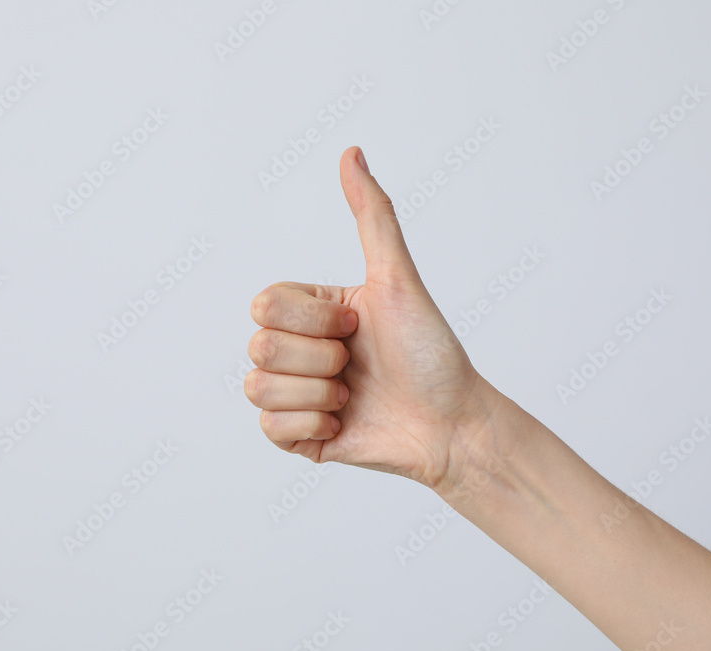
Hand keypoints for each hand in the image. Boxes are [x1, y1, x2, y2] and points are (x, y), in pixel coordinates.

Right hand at [245, 147, 497, 489]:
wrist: (452, 423)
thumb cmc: (431, 352)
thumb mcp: (398, 279)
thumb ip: (372, 216)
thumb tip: (351, 152)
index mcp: (312, 312)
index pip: (267, 304)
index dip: (316, 320)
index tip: (358, 326)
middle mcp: (298, 349)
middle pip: (260, 346)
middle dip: (322, 358)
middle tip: (359, 365)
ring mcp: (295, 394)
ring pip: (258, 387)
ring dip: (318, 393)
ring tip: (353, 395)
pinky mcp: (298, 437)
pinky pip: (270, 427)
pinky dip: (313, 423)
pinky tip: (344, 421)